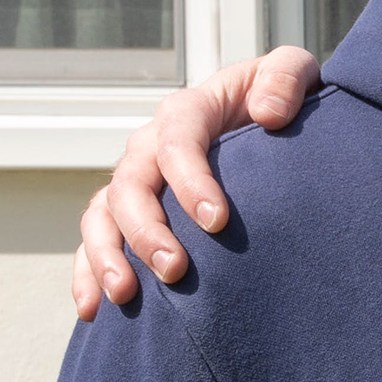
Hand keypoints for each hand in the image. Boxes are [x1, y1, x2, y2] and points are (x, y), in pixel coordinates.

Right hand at [72, 47, 318, 315]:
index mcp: (188, 112)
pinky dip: (88, 271)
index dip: (191, 179)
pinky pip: (95, 239)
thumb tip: (269, 114)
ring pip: (103, 214)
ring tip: (126, 295)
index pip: (179, 141)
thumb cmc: (282, 99)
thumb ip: (286, 78)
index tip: (217, 221)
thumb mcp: (294, 72)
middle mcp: (150, 146)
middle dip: (147, 229)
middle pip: (131, 184)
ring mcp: (135, 180)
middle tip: (175, 269)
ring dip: (108, 255)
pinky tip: (93, 309)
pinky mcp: (128, 213)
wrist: (269, 123)